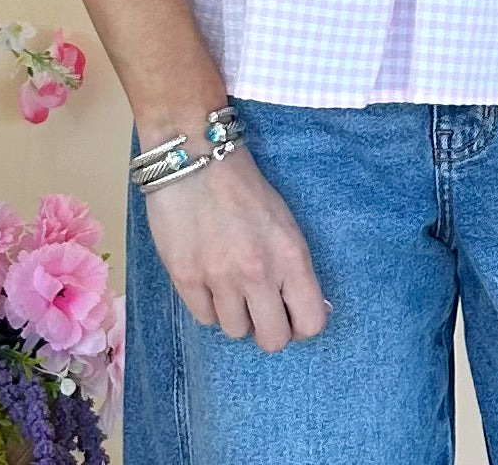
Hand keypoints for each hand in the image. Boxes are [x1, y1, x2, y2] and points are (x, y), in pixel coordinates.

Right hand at [141, 135, 331, 352]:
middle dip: (269, 328)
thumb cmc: (244, 187)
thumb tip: (307, 309)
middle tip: (261, 308)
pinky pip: (205, 319)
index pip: (311, 322)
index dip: (302, 325)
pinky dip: (209, 306)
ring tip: (231, 285)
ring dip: (236, 314)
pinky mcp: (186, 278)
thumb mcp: (284, 223)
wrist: (194, 158)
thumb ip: (294, 267)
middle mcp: (259, 273)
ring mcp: (220, 278)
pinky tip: (209, 280)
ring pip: (236, 332)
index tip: (292, 314)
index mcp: (290, 255)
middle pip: (273, 340)